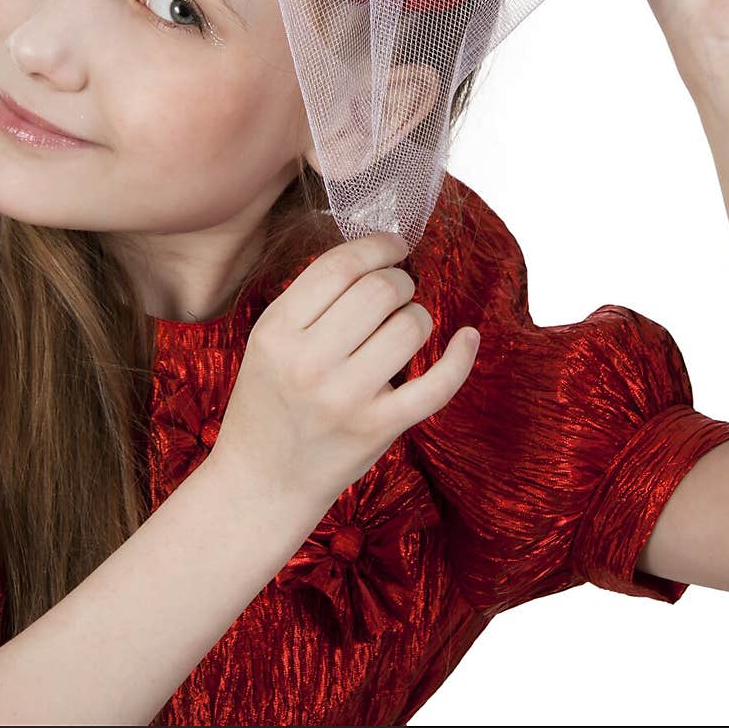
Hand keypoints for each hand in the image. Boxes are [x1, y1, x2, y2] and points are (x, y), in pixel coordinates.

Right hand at [208, 231, 478, 515]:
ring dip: (418, 317)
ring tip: (405, 328)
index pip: (339, 267)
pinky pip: (436, 384)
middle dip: (400, 281)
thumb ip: (312, 300)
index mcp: (276, 331)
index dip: (377, 247)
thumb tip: (376, 256)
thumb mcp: (268, 342)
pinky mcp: (377, 428)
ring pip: (410, 326)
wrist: (261, 481)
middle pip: (380, 290)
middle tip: (398, 292)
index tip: (396, 246)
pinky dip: (460, 356)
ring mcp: (345, 398)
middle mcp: (308, 362)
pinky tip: (468, 337)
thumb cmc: (269, 401)